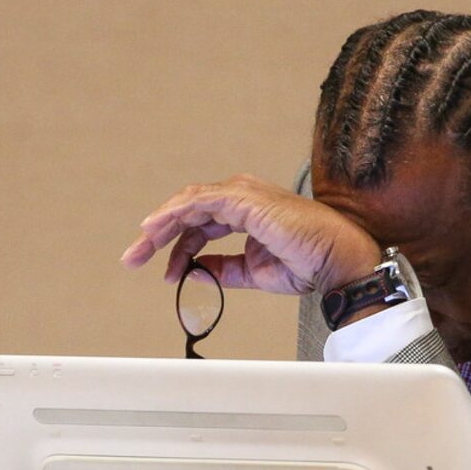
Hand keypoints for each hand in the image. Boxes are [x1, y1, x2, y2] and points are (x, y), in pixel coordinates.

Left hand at [120, 174, 380, 293]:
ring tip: (140, 247)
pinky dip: (174, 214)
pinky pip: (198, 202)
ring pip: (188, 203)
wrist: (335, 261)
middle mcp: (242, 198)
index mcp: (246, 212)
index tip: (165, 274)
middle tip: (134, 257)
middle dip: (159, 235)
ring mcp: (243, 195)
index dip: (178, 248)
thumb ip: (223, 269)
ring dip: (160, 226)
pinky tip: (155, 229)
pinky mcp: (244, 200)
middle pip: (188, 211)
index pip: (200, 225)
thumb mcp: (253, 272)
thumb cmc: (308, 263)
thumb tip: (194, 271)